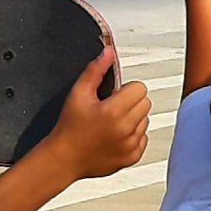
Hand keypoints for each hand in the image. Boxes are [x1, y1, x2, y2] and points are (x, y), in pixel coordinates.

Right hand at [43, 47, 149, 178]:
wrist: (65, 157)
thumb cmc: (69, 127)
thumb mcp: (78, 93)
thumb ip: (95, 70)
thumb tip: (108, 52)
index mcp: (114, 111)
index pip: (140, 88)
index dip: (126, 89)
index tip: (113, 95)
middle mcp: (125, 129)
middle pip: (145, 103)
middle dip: (131, 101)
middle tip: (111, 107)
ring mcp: (130, 145)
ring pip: (145, 120)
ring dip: (133, 118)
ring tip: (112, 122)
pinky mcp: (132, 157)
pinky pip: (143, 138)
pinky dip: (133, 135)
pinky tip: (115, 135)